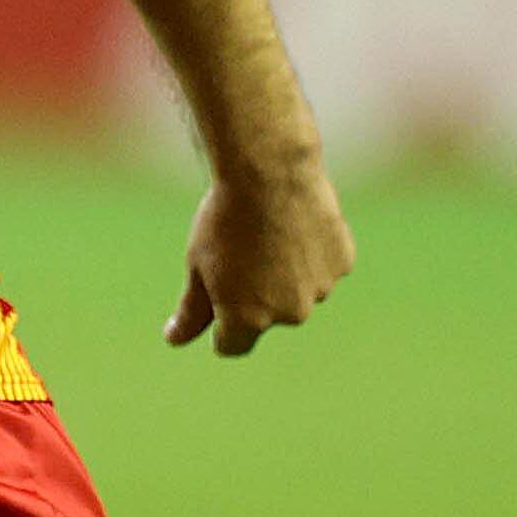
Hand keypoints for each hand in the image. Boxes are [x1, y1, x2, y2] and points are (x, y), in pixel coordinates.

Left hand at [167, 153, 352, 356]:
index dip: (220, 324)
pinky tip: (298, 223)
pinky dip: (313, 253)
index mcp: (248, 319)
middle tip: (245, 249)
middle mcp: (289, 313)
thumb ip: (191, 311)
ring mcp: (320, 289)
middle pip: (268, 315)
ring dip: (288, 272)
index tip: (217, 294)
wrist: (269, 171)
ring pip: (299, 290)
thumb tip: (174, 340)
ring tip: (272, 232)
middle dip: (256, 293)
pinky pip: (324, 267)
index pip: (232, 345)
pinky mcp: (342, 263)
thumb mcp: (199, 265)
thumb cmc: (224, 219)